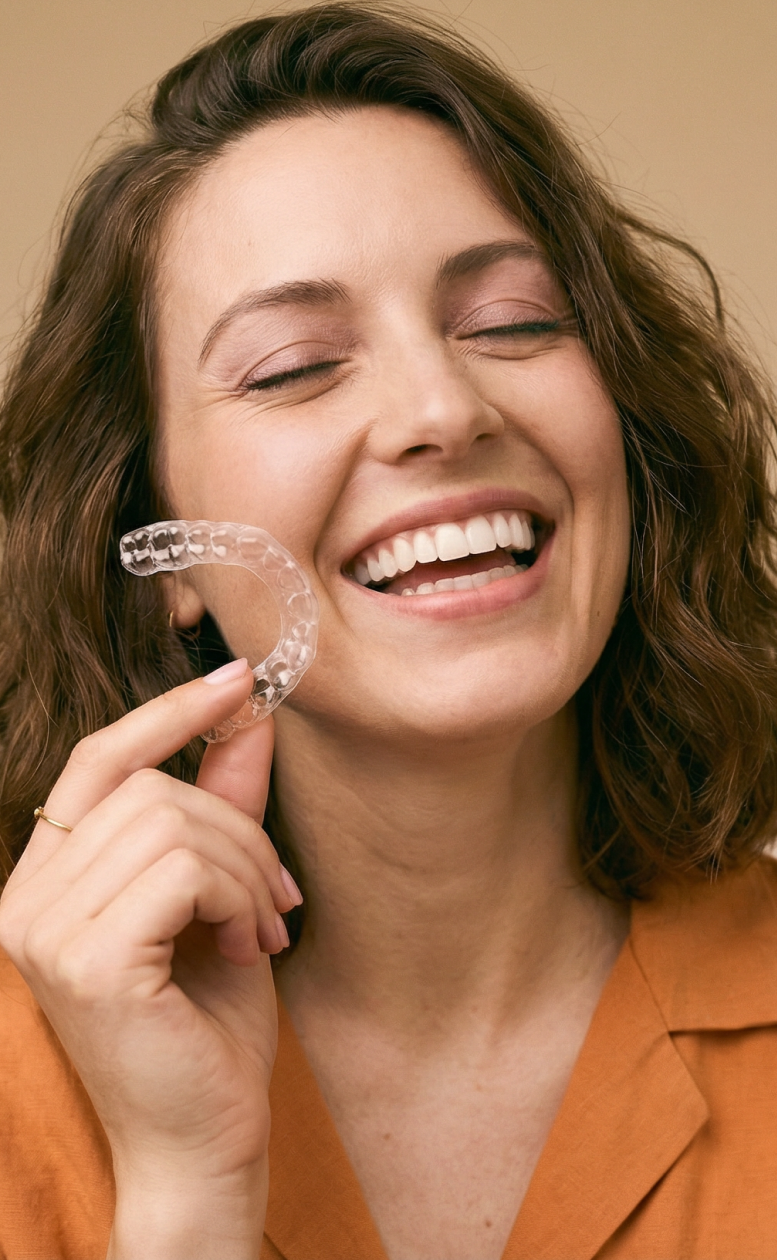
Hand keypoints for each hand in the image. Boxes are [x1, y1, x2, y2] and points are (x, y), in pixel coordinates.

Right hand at [0, 660, 299, 1255]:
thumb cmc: (208, 1027)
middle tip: (279, 893)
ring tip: (264, 923)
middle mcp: (27, 902)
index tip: (237, 681)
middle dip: (238, 826)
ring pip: (171, 822)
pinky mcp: (86, 960)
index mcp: (48, 883)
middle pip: (149, 790)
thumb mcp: (221, 896)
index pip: (97, 763)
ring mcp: (45, 932)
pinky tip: (249, 944)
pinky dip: (237, 892)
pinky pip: (183, 868)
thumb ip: (224, 808)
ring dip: (245, 864)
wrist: (205, 1144)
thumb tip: (249, 716)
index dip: (167, 713)